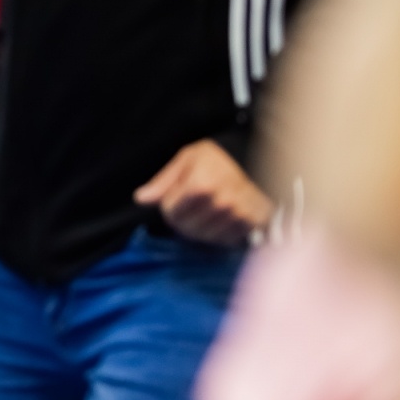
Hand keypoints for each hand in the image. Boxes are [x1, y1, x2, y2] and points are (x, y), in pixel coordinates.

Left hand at [134, 139, 274, 247]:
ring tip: (204, 211)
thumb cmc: (218, 159)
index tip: (176, 196)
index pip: (172, 211)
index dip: (169, 206)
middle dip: (182, 220)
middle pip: (187, 228)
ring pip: (205, 237)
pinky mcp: (253, 224)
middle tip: (189, 207)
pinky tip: (219, 219)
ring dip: (199, 229)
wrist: (259, 161)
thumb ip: (164, 180)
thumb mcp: (187, 159)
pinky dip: (217, 234)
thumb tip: (141, 199)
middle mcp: (224, 202)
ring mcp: (240, 215)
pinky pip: (225, 241)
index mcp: (203, 183)